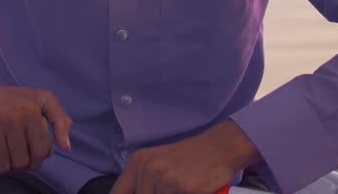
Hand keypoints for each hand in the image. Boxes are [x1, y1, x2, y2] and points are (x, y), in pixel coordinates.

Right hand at [0, 70, 72, 174]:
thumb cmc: (9, 99)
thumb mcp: (40, 99)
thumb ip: (60, 118)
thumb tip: (66, 147)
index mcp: (30, 111)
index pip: (41, 152)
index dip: (36, 159)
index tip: (28, 154)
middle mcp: (11, 117)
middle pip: (22, 162)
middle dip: (18, 165)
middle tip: (12, 155)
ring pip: (4, 166)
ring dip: (3, 168)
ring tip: (1, 158)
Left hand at [109, 121, 259, 193]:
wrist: (219, 147)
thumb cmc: (190, 159)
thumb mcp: (159, 164)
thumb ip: (143, 183)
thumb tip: (136, 193)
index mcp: (137, 163)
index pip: (118, 193)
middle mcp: (148, 169)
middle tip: (171, 190)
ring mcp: (165, 178)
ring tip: (181, 189)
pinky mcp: (183, 187)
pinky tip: (192, 190)